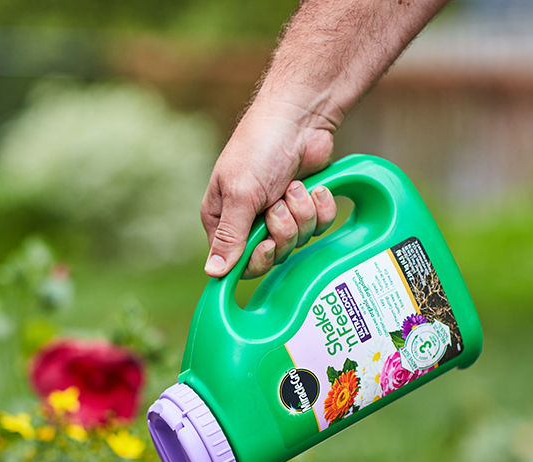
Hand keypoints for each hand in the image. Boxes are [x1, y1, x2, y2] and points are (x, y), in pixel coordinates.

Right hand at [201, 100, 337, 278]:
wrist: (300, 117)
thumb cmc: (260, 148)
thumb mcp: (240, 195)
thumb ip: (229, 237)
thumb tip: (212, 273)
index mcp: (223, 220)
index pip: (238, 264)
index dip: (259, 259)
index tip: (269, 244)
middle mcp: (250, 221)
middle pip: (273, 255)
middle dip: (284, 230)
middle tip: (280, 204)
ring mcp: (280, 214)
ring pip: (298, 240)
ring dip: (302, 213)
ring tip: (295, 187)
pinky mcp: (306, 207)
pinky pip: (320, 226)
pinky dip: (321, 207)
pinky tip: (314, 187)